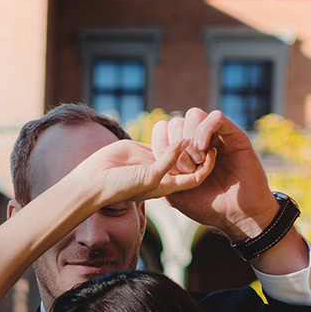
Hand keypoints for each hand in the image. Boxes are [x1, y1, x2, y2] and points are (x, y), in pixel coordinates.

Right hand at [78, 135, 213, 210]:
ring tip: (196, 127)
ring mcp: (153, 161)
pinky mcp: (142, 149)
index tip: (214, 151)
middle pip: (187, 162)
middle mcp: (163, 174)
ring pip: (174, 149)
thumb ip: (167, 160)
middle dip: (198, 151)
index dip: (207, 165)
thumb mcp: (150, 177)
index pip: (195, 177)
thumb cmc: (123, 186)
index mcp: (168, 187)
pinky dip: (168, 134)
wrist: (97, 180)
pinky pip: (159, 141)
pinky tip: (177, 124)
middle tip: (208, 135)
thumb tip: (185, 140)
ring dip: (183, 141)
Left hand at [154, 106, 280, 242]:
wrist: (239, 215)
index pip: (162, 129)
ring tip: (198, 160)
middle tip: (186, 169)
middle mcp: (199, 139)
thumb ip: (162, 175)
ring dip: (191, 138)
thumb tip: (147, 162)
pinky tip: (205, 151)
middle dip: (175, 146)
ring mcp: (217, 136)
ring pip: (194, 115)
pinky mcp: (235, 135)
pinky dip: (206, 131)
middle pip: (175, 121)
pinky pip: (216, 117)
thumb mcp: (176, 194)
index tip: (166, 167)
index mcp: (184, 150)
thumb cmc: (210, 207)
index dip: (160, 144)